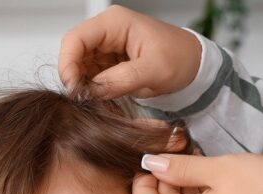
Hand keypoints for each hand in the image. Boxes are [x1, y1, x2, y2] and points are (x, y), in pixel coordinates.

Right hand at [59, 5, 201, 98]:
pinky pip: (90, 74)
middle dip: (74, 77)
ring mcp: (106, 45)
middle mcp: (106, 30)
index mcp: (114, 22)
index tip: (74, 90)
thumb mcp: (153, 71)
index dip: (68, 65)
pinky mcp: (109, 61)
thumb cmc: (180, 58)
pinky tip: (101, 99)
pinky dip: (92, 88)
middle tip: (82, 101)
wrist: (194, 65)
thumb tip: (91, 92)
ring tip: (95, 102)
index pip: (74, 39)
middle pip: (73, 52)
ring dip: (82, 85)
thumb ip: (121, 80)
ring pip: (79, 66)